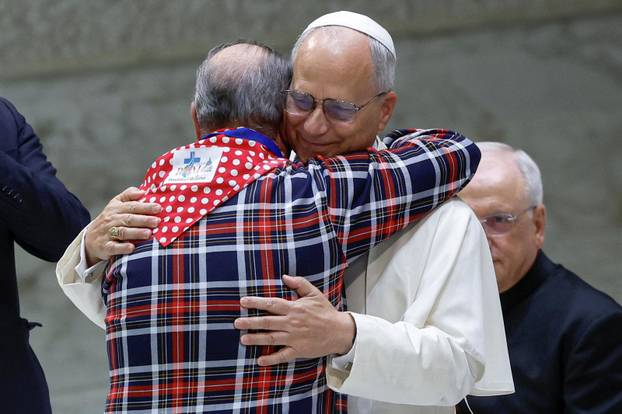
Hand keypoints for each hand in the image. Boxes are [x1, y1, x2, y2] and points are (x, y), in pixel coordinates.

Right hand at [84, 187, 160, 265]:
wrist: (90, 238)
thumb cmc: (110, 219)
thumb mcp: (116, 204)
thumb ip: (129, 195)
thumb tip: (142, 191)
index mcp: (116, 208)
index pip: (132, 206)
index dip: (145, 207)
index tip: (159, 208)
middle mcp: (111, 220)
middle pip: (129, 219)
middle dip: (144, 220)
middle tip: (157, 221)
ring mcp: (107, 234)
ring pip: (123, 232)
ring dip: (136, 233)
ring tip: (149, 234)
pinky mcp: (105, 247)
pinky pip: (113, 247)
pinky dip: (122, 248)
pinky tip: (132, 248)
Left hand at [234, 275, 355, 365]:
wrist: (340, 331)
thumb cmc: (326, 312)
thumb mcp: (314, 294)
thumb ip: (299, 283)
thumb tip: (285, 276)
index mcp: (295, 308)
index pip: (272, 304)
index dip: (256, 303)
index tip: (243, 302)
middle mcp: (292, 323)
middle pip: (268, 322)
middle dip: (250, 322)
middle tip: (236, 323)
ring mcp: (295, 338)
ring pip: (272, 338)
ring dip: (256, 339)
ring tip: (243, 339)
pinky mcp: (299, 350)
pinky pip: (283, 355)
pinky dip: (271, 359)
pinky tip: (260, 360)